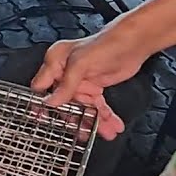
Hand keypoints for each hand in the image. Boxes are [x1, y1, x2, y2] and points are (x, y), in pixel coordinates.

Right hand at [31, 32, 146, 140]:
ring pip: (82, 108)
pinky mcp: (95, 88)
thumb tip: (51, 102)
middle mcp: (65, 73)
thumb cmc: (106, 44)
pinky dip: (104, 117)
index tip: (45, 120)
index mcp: (55, 62)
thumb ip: (66, 84)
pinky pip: (96, 107)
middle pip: (63, 102)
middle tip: (82, 133)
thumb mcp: (81, 63)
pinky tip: (111, 125)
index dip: (42, 104)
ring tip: (105, 132)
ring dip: (93, 121)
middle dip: (74, 119)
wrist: (134, 42)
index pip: (41, 87)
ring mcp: (80, 82)